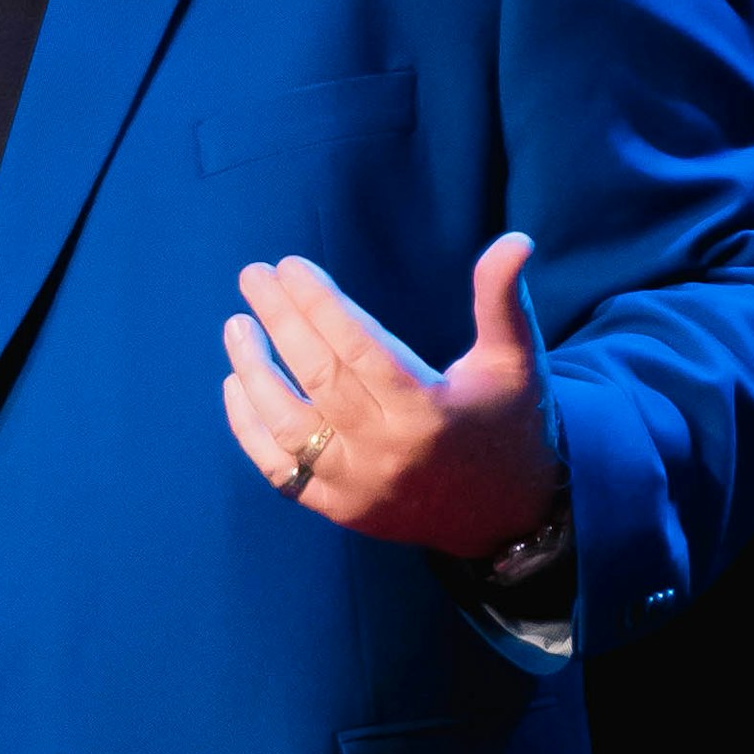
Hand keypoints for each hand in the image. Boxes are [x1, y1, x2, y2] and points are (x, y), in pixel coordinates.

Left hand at [221, 233, 561, 556]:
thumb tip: (516, 239)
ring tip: (238, 326)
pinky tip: (237, 383)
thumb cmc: (509, 422)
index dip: (319, 303)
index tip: (289, 266)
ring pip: (287, 426)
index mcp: (429, 411)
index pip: (359, 347)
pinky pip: (280, 471)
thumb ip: (503, 300)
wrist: (507, 514)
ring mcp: (358, 486)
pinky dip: (250, 429)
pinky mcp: (340, 510)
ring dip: (254, 373)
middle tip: (253, 276)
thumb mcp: (516, 361)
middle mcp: (387, 452)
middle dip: (279, 320)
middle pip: (317, 378)